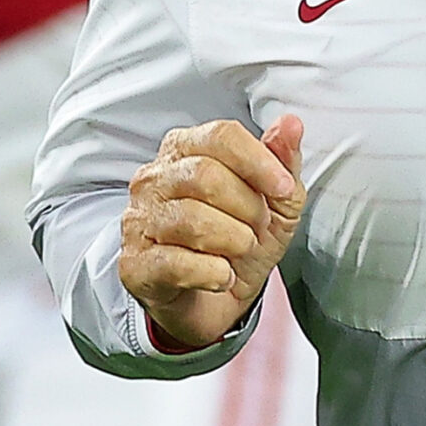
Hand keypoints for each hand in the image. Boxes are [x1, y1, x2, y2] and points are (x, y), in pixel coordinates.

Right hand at [119, 116, 304, 350]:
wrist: (216, 302)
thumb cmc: (240, 242)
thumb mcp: (275, 202)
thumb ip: (282, 161)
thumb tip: (291, 124)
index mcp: (185, 149)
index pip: (221, 136)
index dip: (259, 161)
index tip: (283, 188)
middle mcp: (153, 179)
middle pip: (205, 176)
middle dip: (247, 207)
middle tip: (257, 227)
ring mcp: (138, 221)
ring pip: (192, 220)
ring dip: (234, 241)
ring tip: (239, 250)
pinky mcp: (134, 265)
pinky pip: (177, 264)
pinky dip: (214, 274)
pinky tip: (222, 276)